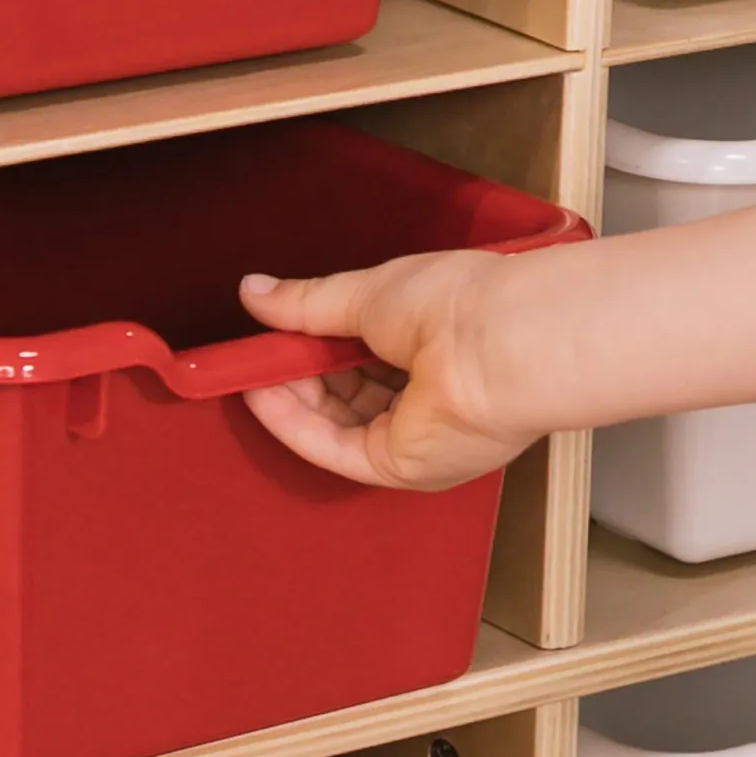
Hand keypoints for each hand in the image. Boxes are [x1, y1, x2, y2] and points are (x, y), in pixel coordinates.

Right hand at [236, 253, 534, 491]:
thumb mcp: (368, 293)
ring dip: (290, 397)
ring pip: (337, 423)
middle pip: (348, 394)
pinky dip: (294, 424)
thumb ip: (308, 302)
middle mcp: (429, 396)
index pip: (365, 353)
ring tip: (252, 369)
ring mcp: (416, 434)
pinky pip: (334, 448)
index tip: (272, 330)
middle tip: (255, 353)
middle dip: (298, 373)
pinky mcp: (401, 465)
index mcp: (434, 346)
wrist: (502, 344)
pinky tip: (261, 396)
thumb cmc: (457, 305)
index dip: (315, 344)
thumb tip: (252, 291)